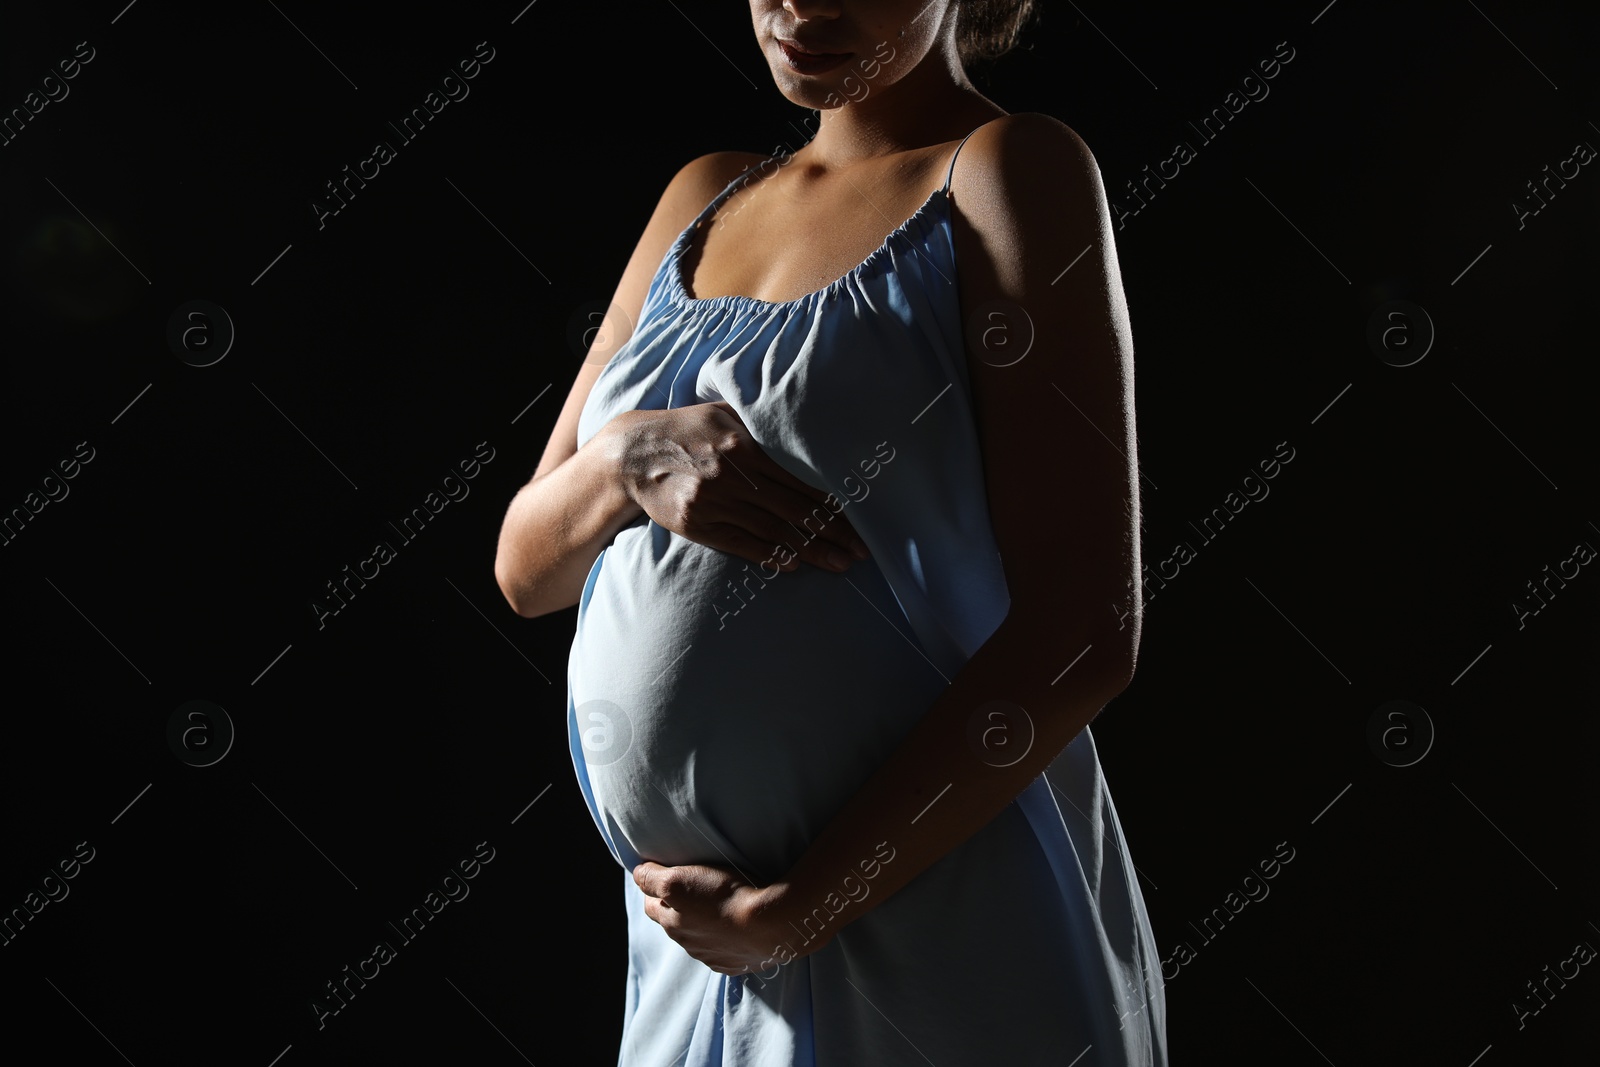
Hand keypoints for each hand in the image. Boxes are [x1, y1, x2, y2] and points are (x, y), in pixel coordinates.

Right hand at [608, 402, 868, 572]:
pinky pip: (740, 543)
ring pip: (772, 529)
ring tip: (840, 563)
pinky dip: (770, 553)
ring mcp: (712, 502)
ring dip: (810, 549)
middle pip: (793, 508)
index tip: (861, 518)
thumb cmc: (687, 429)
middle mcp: (730, 474)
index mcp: (744, 445)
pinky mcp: (697, 524)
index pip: (799, 479)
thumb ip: (761, 425)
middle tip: (861, 550)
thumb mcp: (723, 413)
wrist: (631, 453)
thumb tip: (804, 436)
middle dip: (832, 531)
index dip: (832, 503)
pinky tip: (794, 563)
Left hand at [633, 861, 828, 974]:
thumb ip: (651, 878)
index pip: (650, 904)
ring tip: (718, 907)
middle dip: (675, 909)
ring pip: (698, 938)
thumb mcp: (677, 880)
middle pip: (672, 924)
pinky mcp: (735, 963)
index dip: (655, 889)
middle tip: (692, 891)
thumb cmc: (724, 896)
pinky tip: (735, 927)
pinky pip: (723, 951)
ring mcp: (712, 957)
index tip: (667, 877)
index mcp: (671, 923)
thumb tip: (638, 874)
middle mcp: (687, 944)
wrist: (770, 924)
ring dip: (702, 924)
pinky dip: (724, 939)